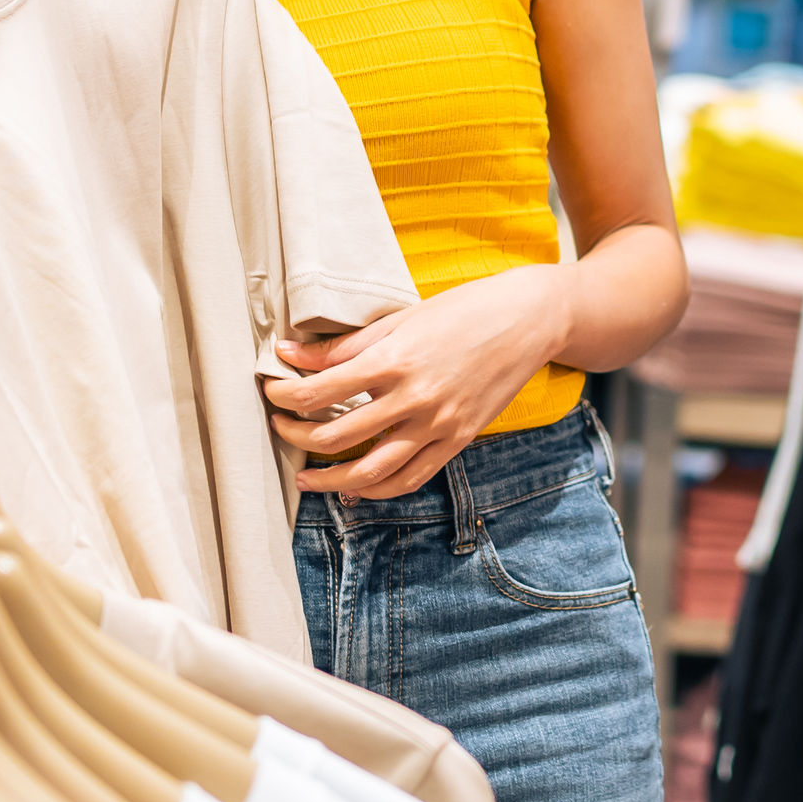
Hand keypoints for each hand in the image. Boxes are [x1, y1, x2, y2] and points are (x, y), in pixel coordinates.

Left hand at [269, 268, 573, 499]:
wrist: (529, 320)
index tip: (273, 392)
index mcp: (394, 360)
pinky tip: (356, 488)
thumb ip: (343, 346)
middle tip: (281, 429)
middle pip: (336, 437)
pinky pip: (410, 478)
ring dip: (330, 480)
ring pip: (371, 472)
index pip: (320, 392)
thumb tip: (289, 355)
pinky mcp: (457, 440)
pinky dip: (378, 491)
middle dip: (297, 437)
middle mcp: (414, 399)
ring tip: (306, 478)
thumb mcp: (400, 319)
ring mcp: (438, 424)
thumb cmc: (464, 310)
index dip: (286, 396)